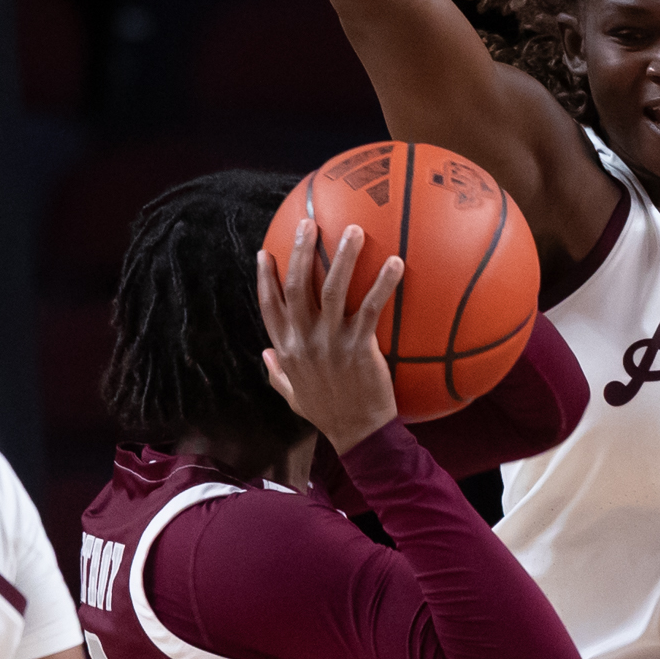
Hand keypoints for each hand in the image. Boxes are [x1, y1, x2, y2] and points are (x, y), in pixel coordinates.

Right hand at [256, 221, 404, 454]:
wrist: (357, 435)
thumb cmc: (328, 414)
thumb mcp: (293, 396)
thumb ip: (277, 373)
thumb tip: (263, 353)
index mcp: (286, 350)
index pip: (268, 306)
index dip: (265, 278)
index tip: (267, 252)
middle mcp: (303, 341)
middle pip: (296, 286)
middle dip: (301, 251)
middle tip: (310, 223)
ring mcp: (330, 343)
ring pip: (331, 290)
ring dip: (342, 257)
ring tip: (355, 230)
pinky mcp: (359, 347)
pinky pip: (371, 307)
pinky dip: (383, 283)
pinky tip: (396, 262)